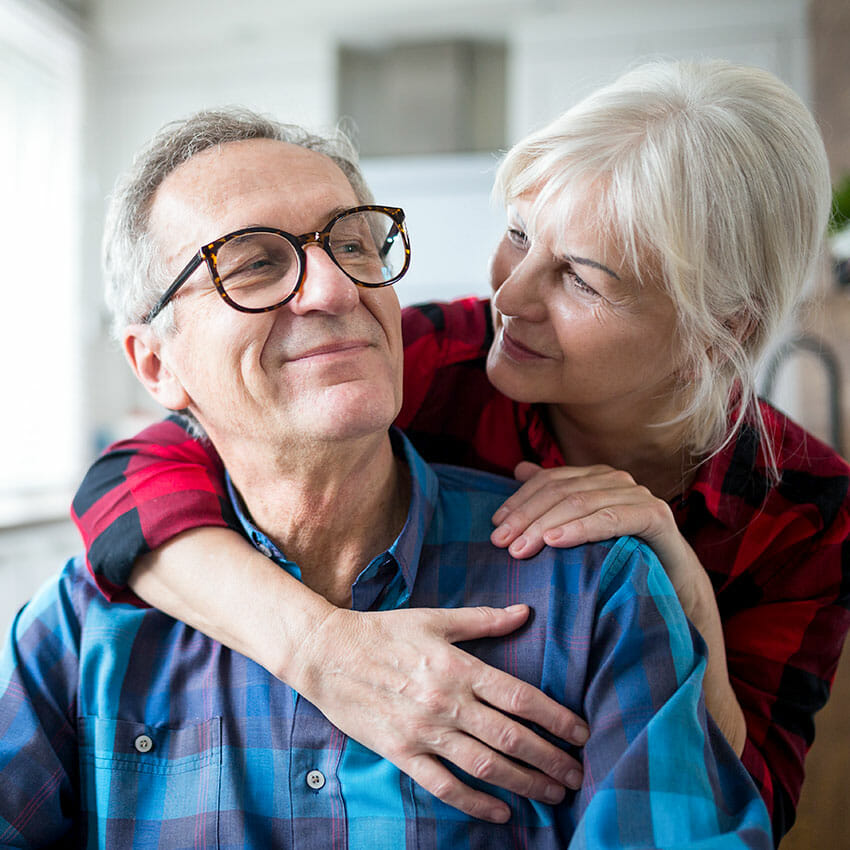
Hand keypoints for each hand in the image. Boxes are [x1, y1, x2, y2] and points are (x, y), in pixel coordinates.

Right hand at [290, 603, 587, 822]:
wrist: (326, 654)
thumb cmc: (383, 632)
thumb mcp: (434, 618)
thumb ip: (484, 620)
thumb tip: (525, 612)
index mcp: (458, 667)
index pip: (519, 697)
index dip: (555, 719)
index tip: (580, 733)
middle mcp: (446, 702)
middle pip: (510, 738)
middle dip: (550, 760)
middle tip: (577, 775)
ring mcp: (423, 731)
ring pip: (484, 766)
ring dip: (524, 784)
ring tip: (553, 795)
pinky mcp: (401, 752)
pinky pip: (444, 785)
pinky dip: (474, 803)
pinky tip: (500, 812)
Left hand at [490, 462, 702, 606]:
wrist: (674, 585)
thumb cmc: (622, 556)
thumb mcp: (581, 528)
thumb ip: (554, 496)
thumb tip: (520, 468)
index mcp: (595, 477)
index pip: (549, 480)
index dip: (519, 500)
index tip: (495, 525)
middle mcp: (615, 479)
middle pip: (560, 491)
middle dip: (526, 517)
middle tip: (502, 543)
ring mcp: (637, 494)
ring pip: (580, 502)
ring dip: (545, 525)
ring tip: (522, 547)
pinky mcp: (654, 515)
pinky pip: (610, 519)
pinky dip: (580, 529)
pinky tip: (556, 541)